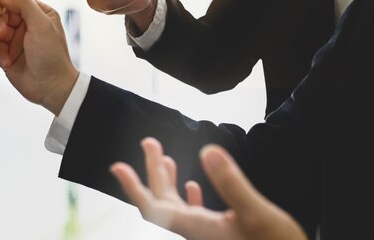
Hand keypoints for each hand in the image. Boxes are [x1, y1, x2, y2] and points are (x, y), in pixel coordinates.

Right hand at [0, 0, 78, 115]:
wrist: (50, 87)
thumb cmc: (51, 55)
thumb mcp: (42, 25)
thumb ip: (24, 5)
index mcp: (39, 13)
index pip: (15, 0)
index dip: (4, 5)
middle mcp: (28, 24)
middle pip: (1, 15)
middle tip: (1, 35)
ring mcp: (17, 40)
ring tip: (0, 52)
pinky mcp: (8, 54)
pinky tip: (6, 63)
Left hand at [110, 138, 306, 239]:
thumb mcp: (256, 213)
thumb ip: (230, 183)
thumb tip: (207, 151)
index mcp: (196, 227)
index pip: (153, 207)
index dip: (133, 187)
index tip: (117, 166)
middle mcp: (195, 232)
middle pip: (163, 200)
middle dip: (153, 171)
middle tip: (150, 143)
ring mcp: (206, 234)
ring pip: (177, 205)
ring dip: (168, 181)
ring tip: (164, 157)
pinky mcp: (220, 235)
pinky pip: (194, 214)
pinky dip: (188, 197)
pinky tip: (192, 185)